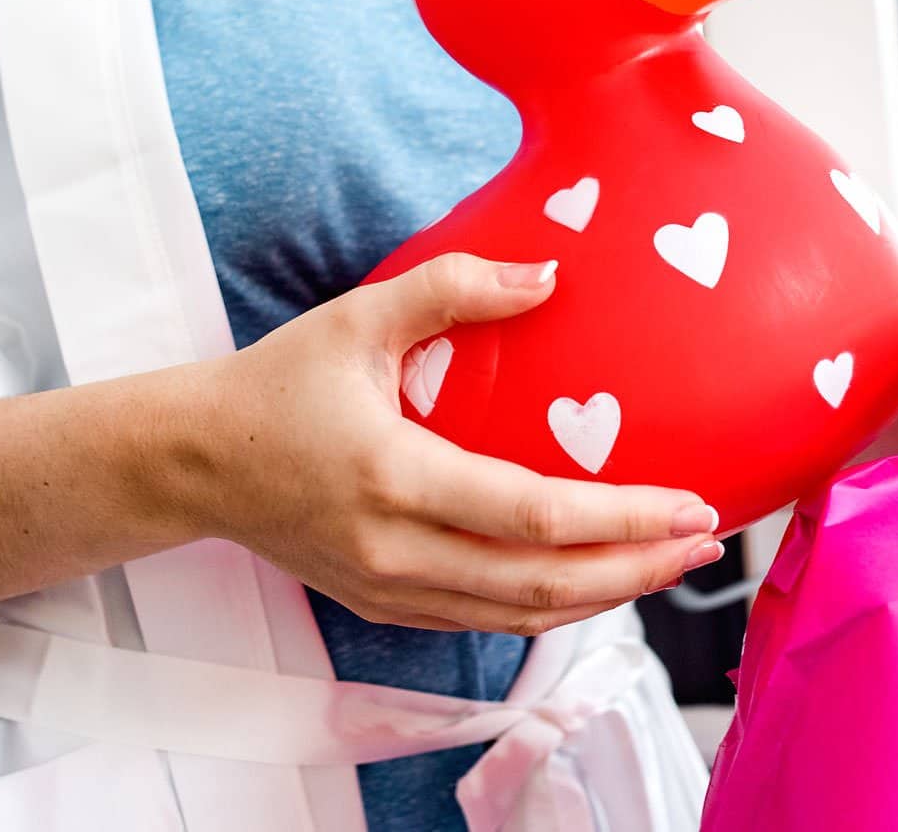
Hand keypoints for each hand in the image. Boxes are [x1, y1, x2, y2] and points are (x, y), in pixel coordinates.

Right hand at [195, 253, 722, 635]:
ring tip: (670, 562)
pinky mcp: (383, 604)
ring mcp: (388, 589)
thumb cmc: (278, 382)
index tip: (692, 504)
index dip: (623, 518)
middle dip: (637, 568)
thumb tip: (551, 276)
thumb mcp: (359, 316)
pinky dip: (550, 607)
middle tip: (705, 541)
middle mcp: (396, 550)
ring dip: (605, 596)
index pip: (535, 516)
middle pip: (543, 585)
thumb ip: (454, 287)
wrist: (192, 462)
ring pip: (519, 616)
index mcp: (395, 477)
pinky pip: (485, 621)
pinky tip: (596, 579)